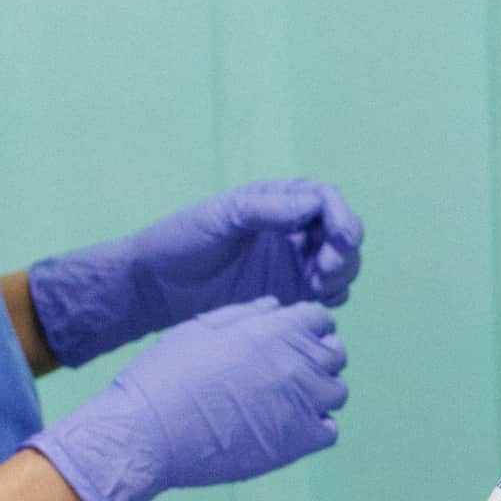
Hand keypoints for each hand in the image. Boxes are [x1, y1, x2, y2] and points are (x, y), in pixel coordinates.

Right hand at [25, 298, 343, 500]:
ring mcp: (303, 401)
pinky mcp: (299, 440)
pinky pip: (329, 429)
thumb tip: (276, 305)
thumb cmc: (165, 375)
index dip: (307, 327)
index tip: (290, 341)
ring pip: (337, 391)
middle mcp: (297, 361)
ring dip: (318, 393)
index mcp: (274, 329)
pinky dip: (315, 427)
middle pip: (334, 353)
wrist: (149, 432)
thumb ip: (244, 313)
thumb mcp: (199, 328)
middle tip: (287, 372)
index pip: (320, 318)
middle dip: (317, 357)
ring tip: (286, 401)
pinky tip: (286, 427)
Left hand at [26, 178, 360, 365]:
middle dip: (344, 250)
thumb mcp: (220, 217)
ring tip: (318, 287)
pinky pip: (327, 293)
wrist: (156, 289)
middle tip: (324, 270)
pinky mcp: (289, 295)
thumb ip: (265, 209)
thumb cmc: (181, 243)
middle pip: (342, 232)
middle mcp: (291, 230)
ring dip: (342, 273)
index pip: (324, 200)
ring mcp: (292, 263)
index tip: (338, 239)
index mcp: (276, 202)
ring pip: (341, 263)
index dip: (341, 217)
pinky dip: (333, 295)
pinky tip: (315, 300)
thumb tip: (311, 206)